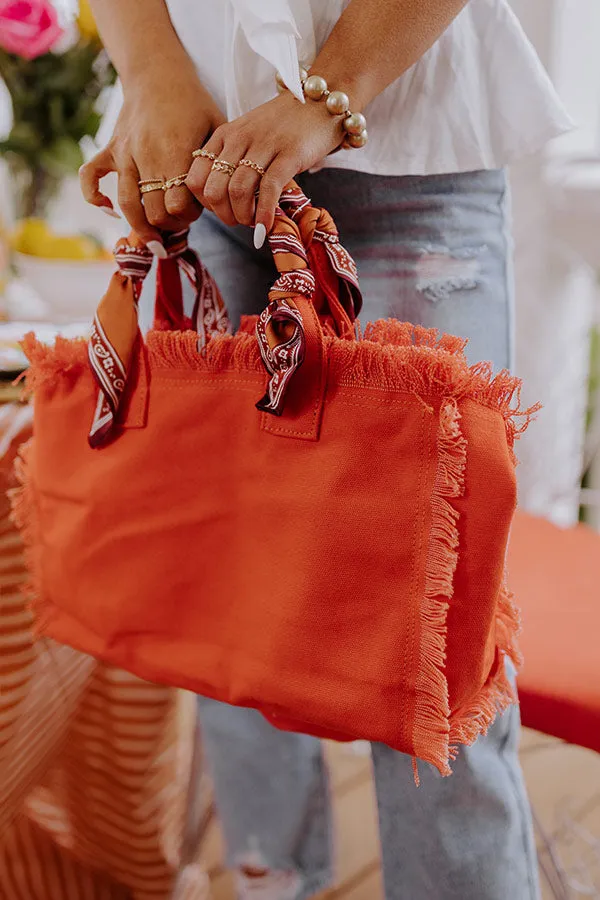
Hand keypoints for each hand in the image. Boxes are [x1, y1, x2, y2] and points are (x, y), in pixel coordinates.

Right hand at [80, 70, 224, 253]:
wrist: (158, 73)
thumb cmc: (194, 104)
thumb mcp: (217, 129)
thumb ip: (218, 165)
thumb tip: (223, 198)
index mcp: (176, 154)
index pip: (178, 206)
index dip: (189, 216)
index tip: (198, 210)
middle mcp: (147, 157)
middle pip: (154, 212)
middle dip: (170, 224)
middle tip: (180, 219)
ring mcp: (125, 154)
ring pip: (128, 204)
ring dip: (141, 226)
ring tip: (155, 241)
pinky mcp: (110, 149)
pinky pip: (90, 176)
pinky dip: (95, 197)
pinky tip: (108, 211)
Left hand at [186, 90, 342, 243]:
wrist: (319, 102)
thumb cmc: (284, 126)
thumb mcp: (248, 137)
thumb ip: (233, 161)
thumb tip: (225, 201)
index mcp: (224, 136)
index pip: (196, 179)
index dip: (206, 204)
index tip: (223, 210)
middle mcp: (239, 139)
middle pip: (214, 190)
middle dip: (224, 215)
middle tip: (240, 221)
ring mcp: (264, 145)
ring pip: (238, 191)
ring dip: (243, 217)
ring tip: (254, 222)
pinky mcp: (289, 154)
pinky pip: (268, 189)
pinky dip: (264, 213)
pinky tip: (266, 226)